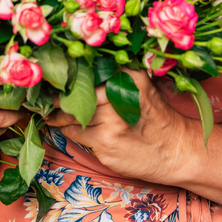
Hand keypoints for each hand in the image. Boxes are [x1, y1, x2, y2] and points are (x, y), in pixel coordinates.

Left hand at [45, 69, 197, 184]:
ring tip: (52, 114)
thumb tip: (74, 76)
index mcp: (129, 77)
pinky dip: (68, 130)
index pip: (88, 72)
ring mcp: (112, 120)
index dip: (68, 77)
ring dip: (60, 116)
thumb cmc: (155, 118)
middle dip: (59, 98)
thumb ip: (114, 79)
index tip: (52, 78)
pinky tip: (68, 128)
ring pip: (72, 113)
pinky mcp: (105, 142)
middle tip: (45, 100)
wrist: (176, 149)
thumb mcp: (141, 88)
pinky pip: (75, 132)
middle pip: (76, 93)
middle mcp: (120, 95)